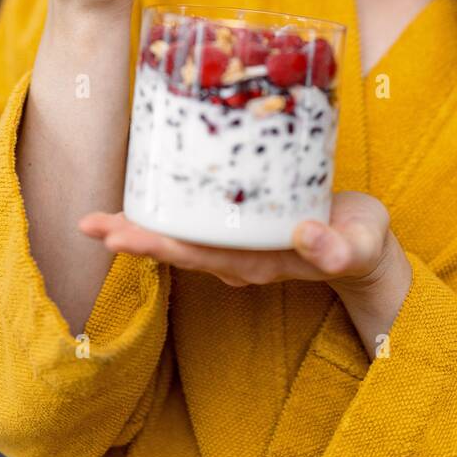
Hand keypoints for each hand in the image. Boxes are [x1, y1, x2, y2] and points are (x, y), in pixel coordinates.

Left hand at [79, 190, 411, 323]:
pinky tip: (144, 194)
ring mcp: (237, 245)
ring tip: (97, 218)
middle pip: (177, 247)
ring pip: (180, 236)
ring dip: (140, 226)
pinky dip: (166, 208)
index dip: (157, 244)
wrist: (367, 246)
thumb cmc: (364, 243)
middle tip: (88, 224)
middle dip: (133, 237)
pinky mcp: (240, 226)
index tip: (120, 238)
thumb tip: (305, 236)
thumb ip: (339, 247)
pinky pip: (195, 220)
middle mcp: (238, 258)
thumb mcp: (362, 244)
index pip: (198, 254)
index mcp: (258, 262)